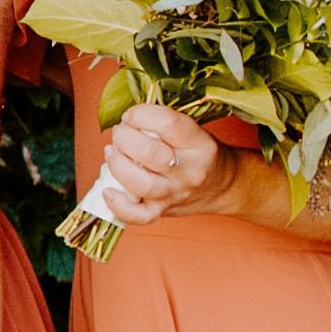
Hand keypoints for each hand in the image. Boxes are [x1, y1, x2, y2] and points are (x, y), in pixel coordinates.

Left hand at [82, 103, 243, 231]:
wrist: (222, 187)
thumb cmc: (200, 153)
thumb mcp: (194, 131)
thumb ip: (164, 124)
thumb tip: (126, 120)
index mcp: (200, 145)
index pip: (167, 123)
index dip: (141, 115)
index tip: (132, 115)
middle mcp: (189, 171)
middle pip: (148, 153)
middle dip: (124, 137)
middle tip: (120, 133)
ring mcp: (174, 194)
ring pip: (140, 183)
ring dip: (117, 164)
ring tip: (112, 152)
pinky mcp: (162, 211)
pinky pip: (138, 216)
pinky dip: (118, 206)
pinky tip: (108, 190)